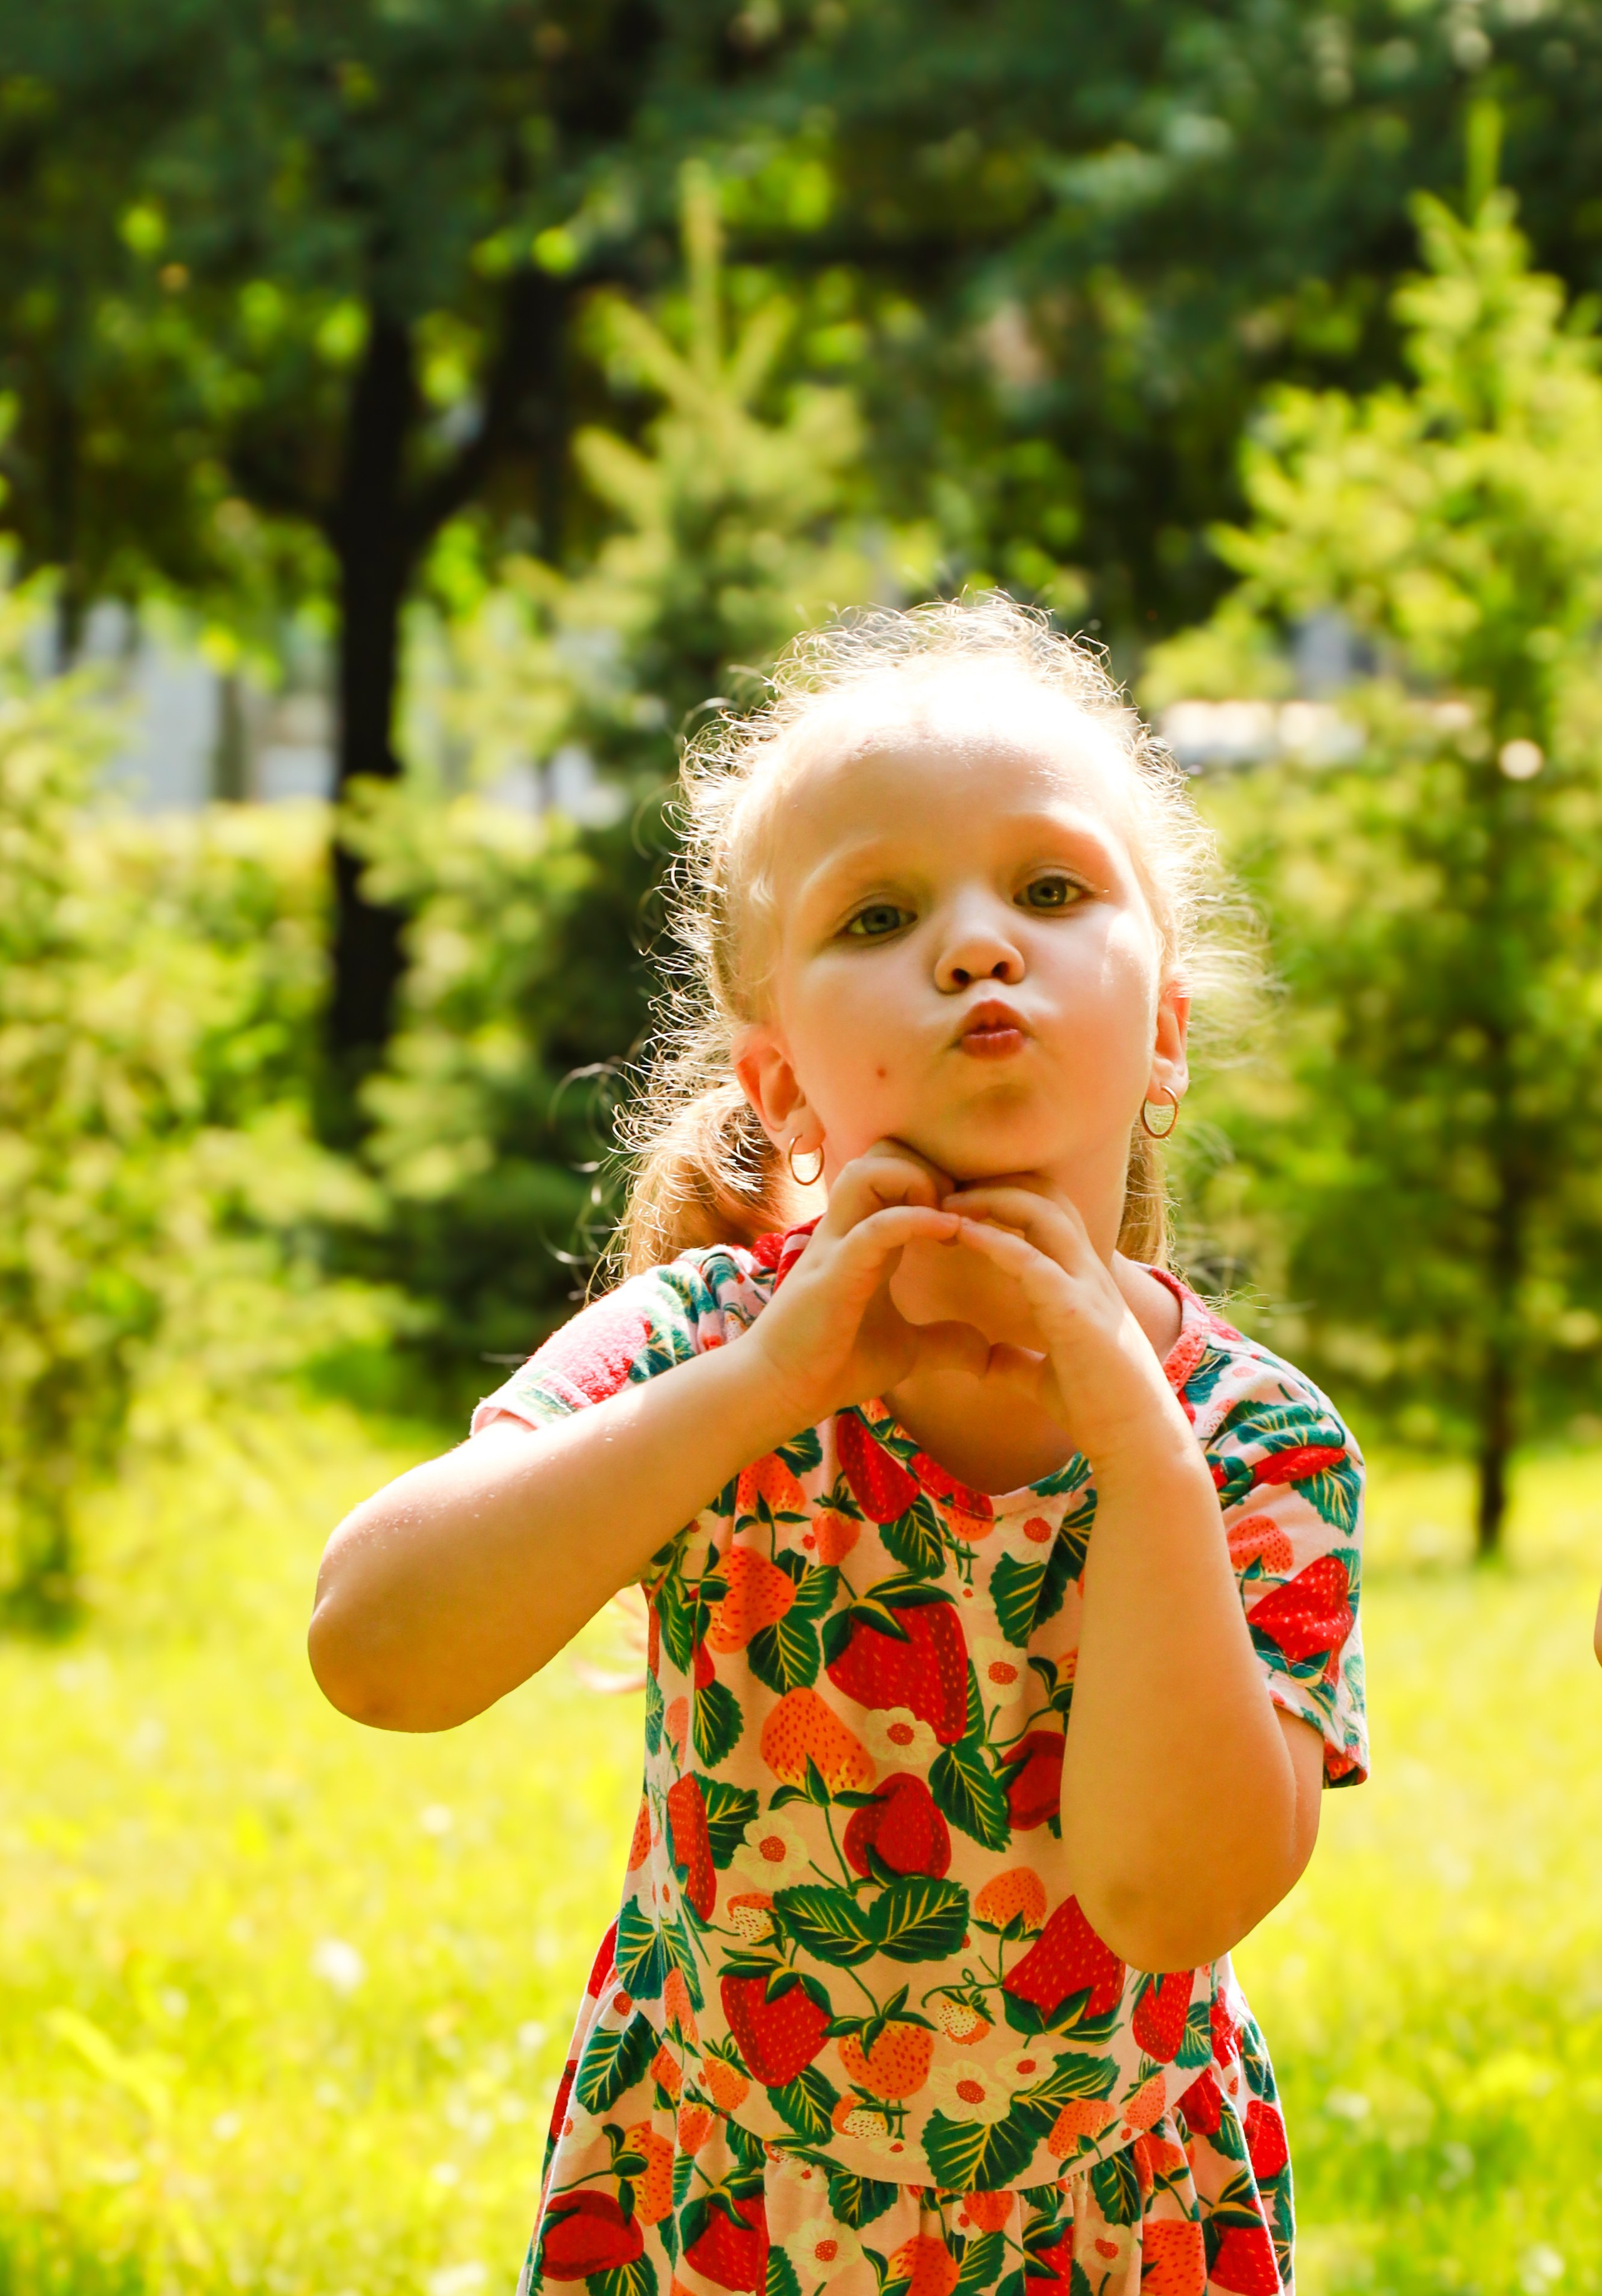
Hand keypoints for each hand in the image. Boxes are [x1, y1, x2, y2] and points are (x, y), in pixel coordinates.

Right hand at [744, 1141, 992, 1428]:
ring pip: (866, 1172)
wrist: (780, 1392)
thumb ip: (943, 1342)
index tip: (971, 1219)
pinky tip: (948, 1234)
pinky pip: (874, 1227)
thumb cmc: (834, 1365)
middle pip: (879, 1153)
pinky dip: (914, 1220)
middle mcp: (849, 1230)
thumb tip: (985, 1354)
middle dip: (925, 1166)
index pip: (895, 1170)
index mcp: (867, 1238)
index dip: (937, 1178)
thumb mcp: (905, 1350)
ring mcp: (837, 1247)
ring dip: (915, 1182)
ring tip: (948, 1221)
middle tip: (959, 1211)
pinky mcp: (834, 1273)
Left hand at [944, 1179, 1189, 1465]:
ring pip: (1043, 1213)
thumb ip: (1018, 1361)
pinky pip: (1031, 1259)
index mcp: (1083, 1283)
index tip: (959, 1207)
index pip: (1051, 1214)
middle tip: (946, 1190)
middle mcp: (1089, 1274)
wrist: (1137, 1444)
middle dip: (997, 1185)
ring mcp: (1087, 1288)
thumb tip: (986, 1360)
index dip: (1008, 1199)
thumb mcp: (1047, 1378)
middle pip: (1048, 1197)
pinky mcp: (1077, 1311)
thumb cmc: (1099, 1411)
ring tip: (947, 1203)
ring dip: (991, 1200)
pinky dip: (994, 1239)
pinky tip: (961, 1232)